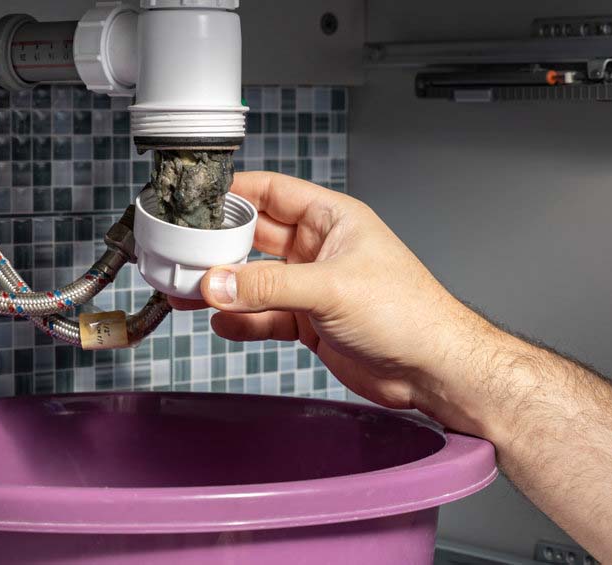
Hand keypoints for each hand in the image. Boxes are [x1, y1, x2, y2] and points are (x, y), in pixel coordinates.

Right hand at [169, 172, 477, 422]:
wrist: (430, 368)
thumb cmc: (408, 312)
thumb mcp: (332, 288)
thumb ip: (270, 287)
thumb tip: (219, 284)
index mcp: (332, 220)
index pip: (274, 192)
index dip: (235, 192)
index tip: (198, 199)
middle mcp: (319, 250)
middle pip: (256, 237)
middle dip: (219, 245)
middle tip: (181, 253)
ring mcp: (313, 287)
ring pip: (256, 280)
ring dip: (224, 287)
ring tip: (187, 291)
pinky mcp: (311, 322)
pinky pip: (266, 316)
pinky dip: (243, 321)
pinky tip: (223, 323)